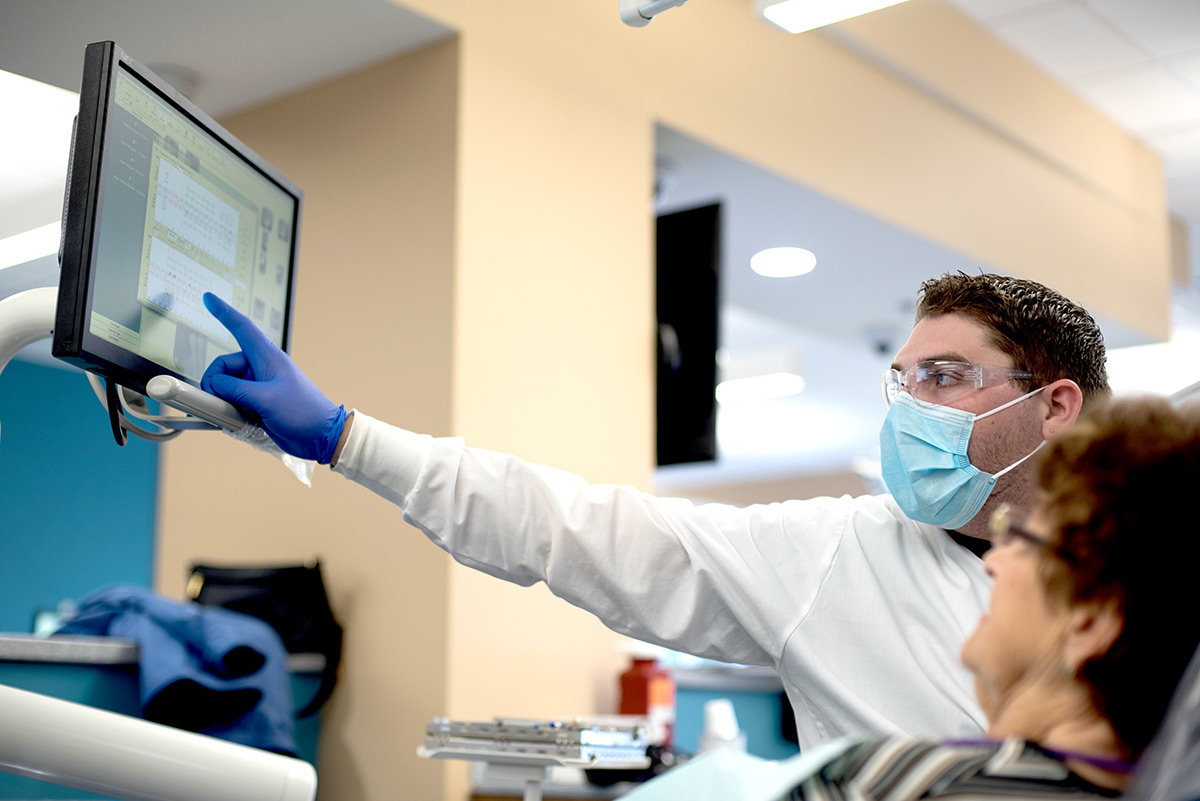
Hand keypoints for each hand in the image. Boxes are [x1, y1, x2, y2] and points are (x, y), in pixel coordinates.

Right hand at [201, 293, 346, 463]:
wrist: (321, 436)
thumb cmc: (303, 412)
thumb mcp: (265, 399)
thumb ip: (234, 390)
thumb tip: (213, 386)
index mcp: (267, 357)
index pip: (242, 327)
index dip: (224, 312)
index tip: (209, 298)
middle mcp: (261, 368)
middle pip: (223, 366)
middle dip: (216, 384)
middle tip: (221, 402)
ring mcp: (258, 385)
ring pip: (225, 386)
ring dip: (223, 400)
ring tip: (236, 415)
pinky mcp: (257, 402)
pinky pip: (233, 400)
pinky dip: (229, 409)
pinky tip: (236, 420)